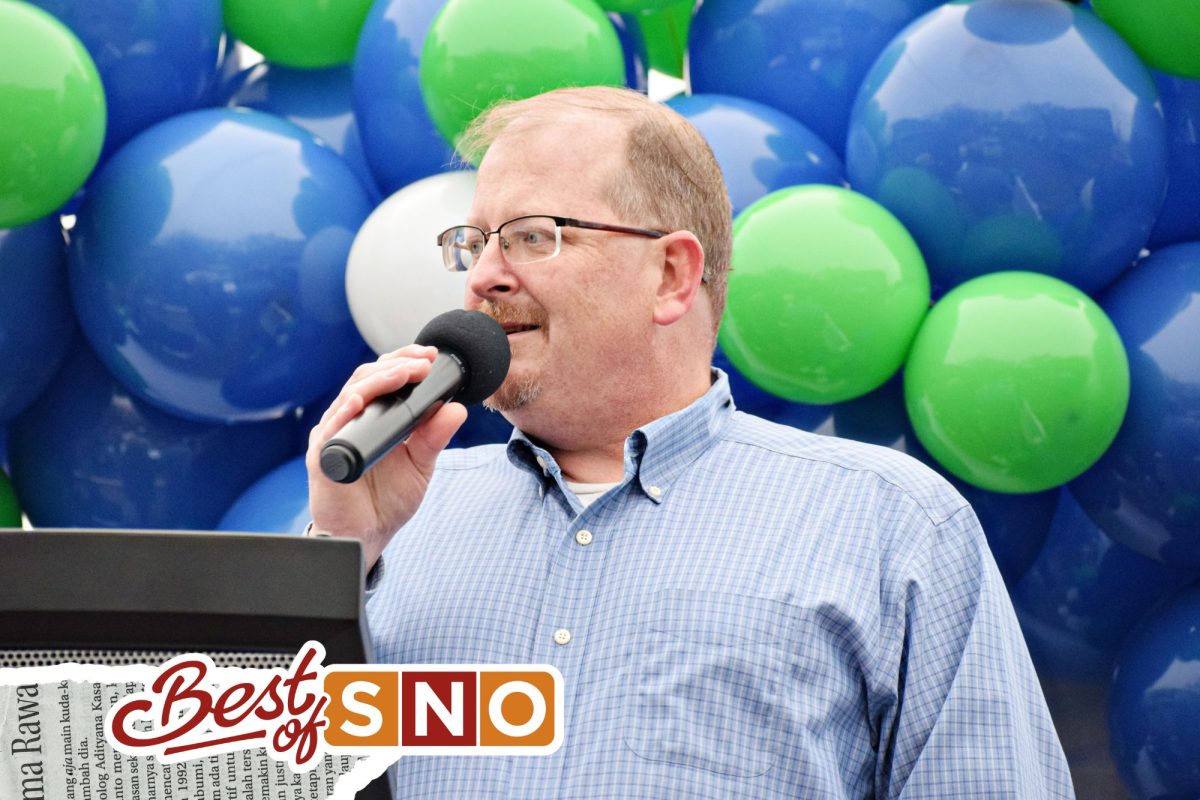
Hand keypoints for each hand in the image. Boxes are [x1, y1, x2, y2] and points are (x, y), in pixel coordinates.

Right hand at [305, 345, 467, 567]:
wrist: (367, 535)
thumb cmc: (388, 499)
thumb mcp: (421, 464)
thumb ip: (435, 437)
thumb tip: (457, 409)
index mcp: (374, 416)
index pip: (385, 377)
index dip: (404, 360)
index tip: (430, 355)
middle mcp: (351, 419)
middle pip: (366, 377)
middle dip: (396, 365)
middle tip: (422, 362)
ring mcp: (334, 435)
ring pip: (350, 395)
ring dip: (377, 380)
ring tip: (403, 373)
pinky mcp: (322, 456)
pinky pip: (331, 428)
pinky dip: (344, 412)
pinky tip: (359, 402)